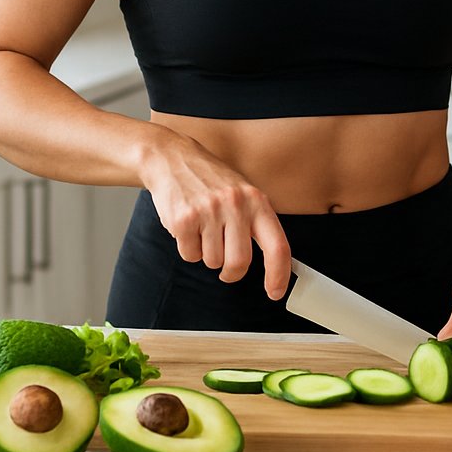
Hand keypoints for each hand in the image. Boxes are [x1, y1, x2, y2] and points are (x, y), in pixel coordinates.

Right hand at [140, 132, 291, 299]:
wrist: (173, 158)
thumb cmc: (211, 181)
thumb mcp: (244, 193)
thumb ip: (257, 223)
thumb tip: (276, 262)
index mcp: (257, 201)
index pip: (277, 246)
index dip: (278, 275)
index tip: (275, 293)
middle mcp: (236, 205)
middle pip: (239, 263)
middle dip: (230, 272)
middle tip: (225, 267)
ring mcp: (209, 211)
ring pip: (212, 261)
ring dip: (207, 254)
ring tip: (203, 229)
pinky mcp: (184, 218)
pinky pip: (190, 255)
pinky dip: (188, 248)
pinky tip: (188, 226)